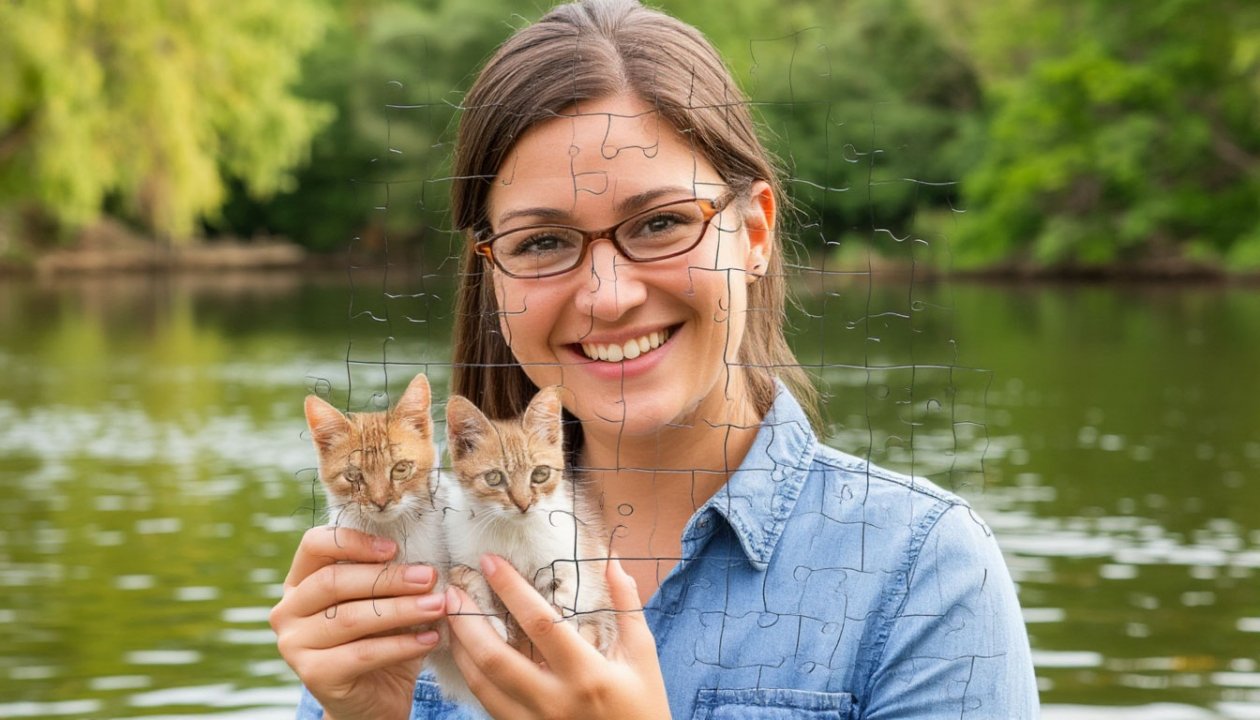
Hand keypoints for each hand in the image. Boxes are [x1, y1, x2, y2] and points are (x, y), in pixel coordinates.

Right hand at [270, 526, 445, 719]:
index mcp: (299, 581)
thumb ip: (388, 577)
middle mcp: (287, 611)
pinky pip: (362, 653)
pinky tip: (430, 639)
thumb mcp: (381, 601)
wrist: (375, 699)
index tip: (394, 548)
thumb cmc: (380, 638)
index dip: (354, 542)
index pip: (315, 545)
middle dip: (388, 578)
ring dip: (401, 609)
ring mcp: (294, 645)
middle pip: (334, 581)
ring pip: (350, 617)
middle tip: (429, 578)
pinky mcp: (313, 675)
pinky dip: (402, 645)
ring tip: (437, 606)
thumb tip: (424, 559)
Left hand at [446, 554, 670, 718]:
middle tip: (453, 591)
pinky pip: (488, 704)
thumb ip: (625, 606)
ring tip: (451, 619)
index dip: (511, 589)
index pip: (540, 624)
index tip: (490, 562)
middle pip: (495, 659)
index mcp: (587, 674)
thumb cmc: (644, 707)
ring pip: (482, 685)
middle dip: (467, 621)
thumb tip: (610, 561)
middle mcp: (555, 701)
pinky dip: (472, 676)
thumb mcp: (643, 656)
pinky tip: (467, 654)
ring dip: (461, 649)